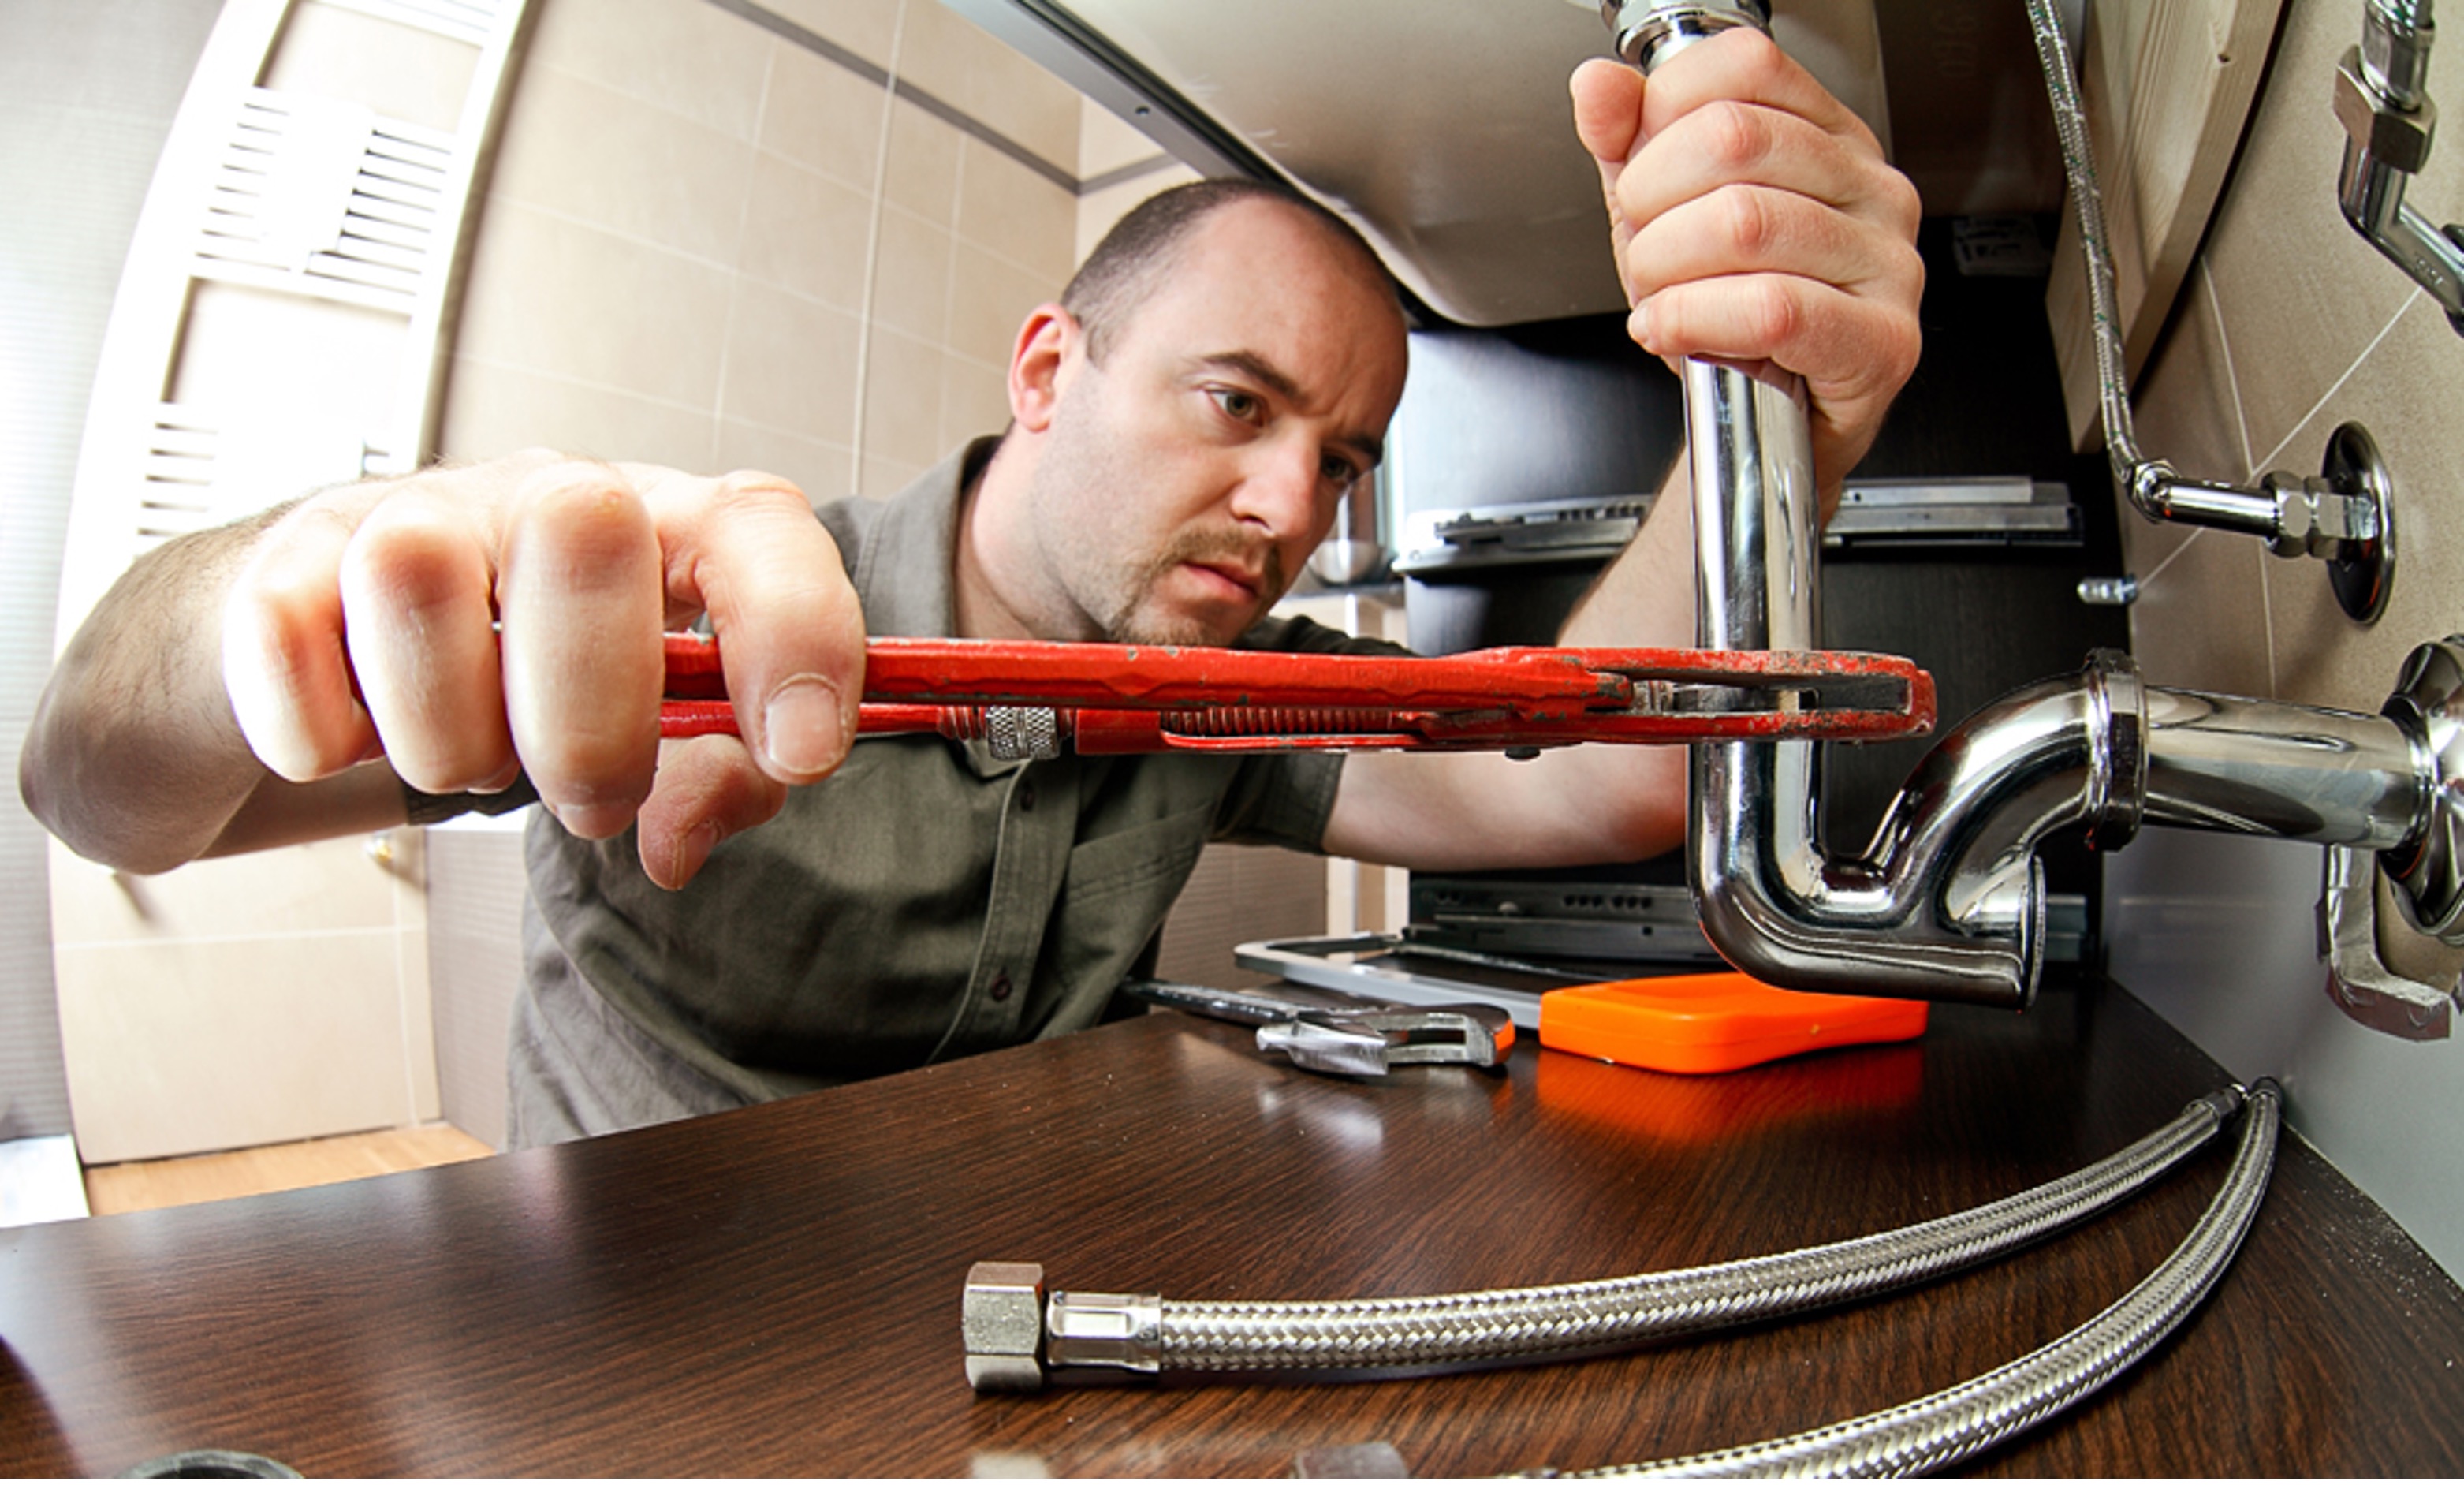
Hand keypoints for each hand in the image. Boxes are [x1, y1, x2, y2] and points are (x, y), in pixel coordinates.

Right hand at [219, 450, 866, 887]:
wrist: (352, 647)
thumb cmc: (543, 684)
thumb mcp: (664, 733)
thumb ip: (717, 782)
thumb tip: (676, 844)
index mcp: (671, 528)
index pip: (761, 528)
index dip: (796, 635)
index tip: (802, 754)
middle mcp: (549, 495)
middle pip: (585, 530)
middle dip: (593, 718)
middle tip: (587, 794)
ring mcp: (412, 515)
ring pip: (417, 579)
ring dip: (450, 735)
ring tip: (470, 751)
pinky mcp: (285, 564)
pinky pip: (290, 648)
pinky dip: (325, 737)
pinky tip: (359, 734)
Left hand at [1570, 30, 1922, 498]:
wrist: (1764, 432)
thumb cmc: (1728, 319)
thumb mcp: (1662, 216)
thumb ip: (1629, 144)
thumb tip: (1599, 88)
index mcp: (1829, 136)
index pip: (1744, 66)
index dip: (1664, 115)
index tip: (1643, 173)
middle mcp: (1871, 187)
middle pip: (1733, 137)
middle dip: (1652, 202)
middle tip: (1645, 250)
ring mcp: (1888, 262)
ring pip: (1745, 222)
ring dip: (1666, 270)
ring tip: (1660, 300)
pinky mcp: (1883, 340)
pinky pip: (1771, 309)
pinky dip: (1696, 319)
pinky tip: (1673, 331)